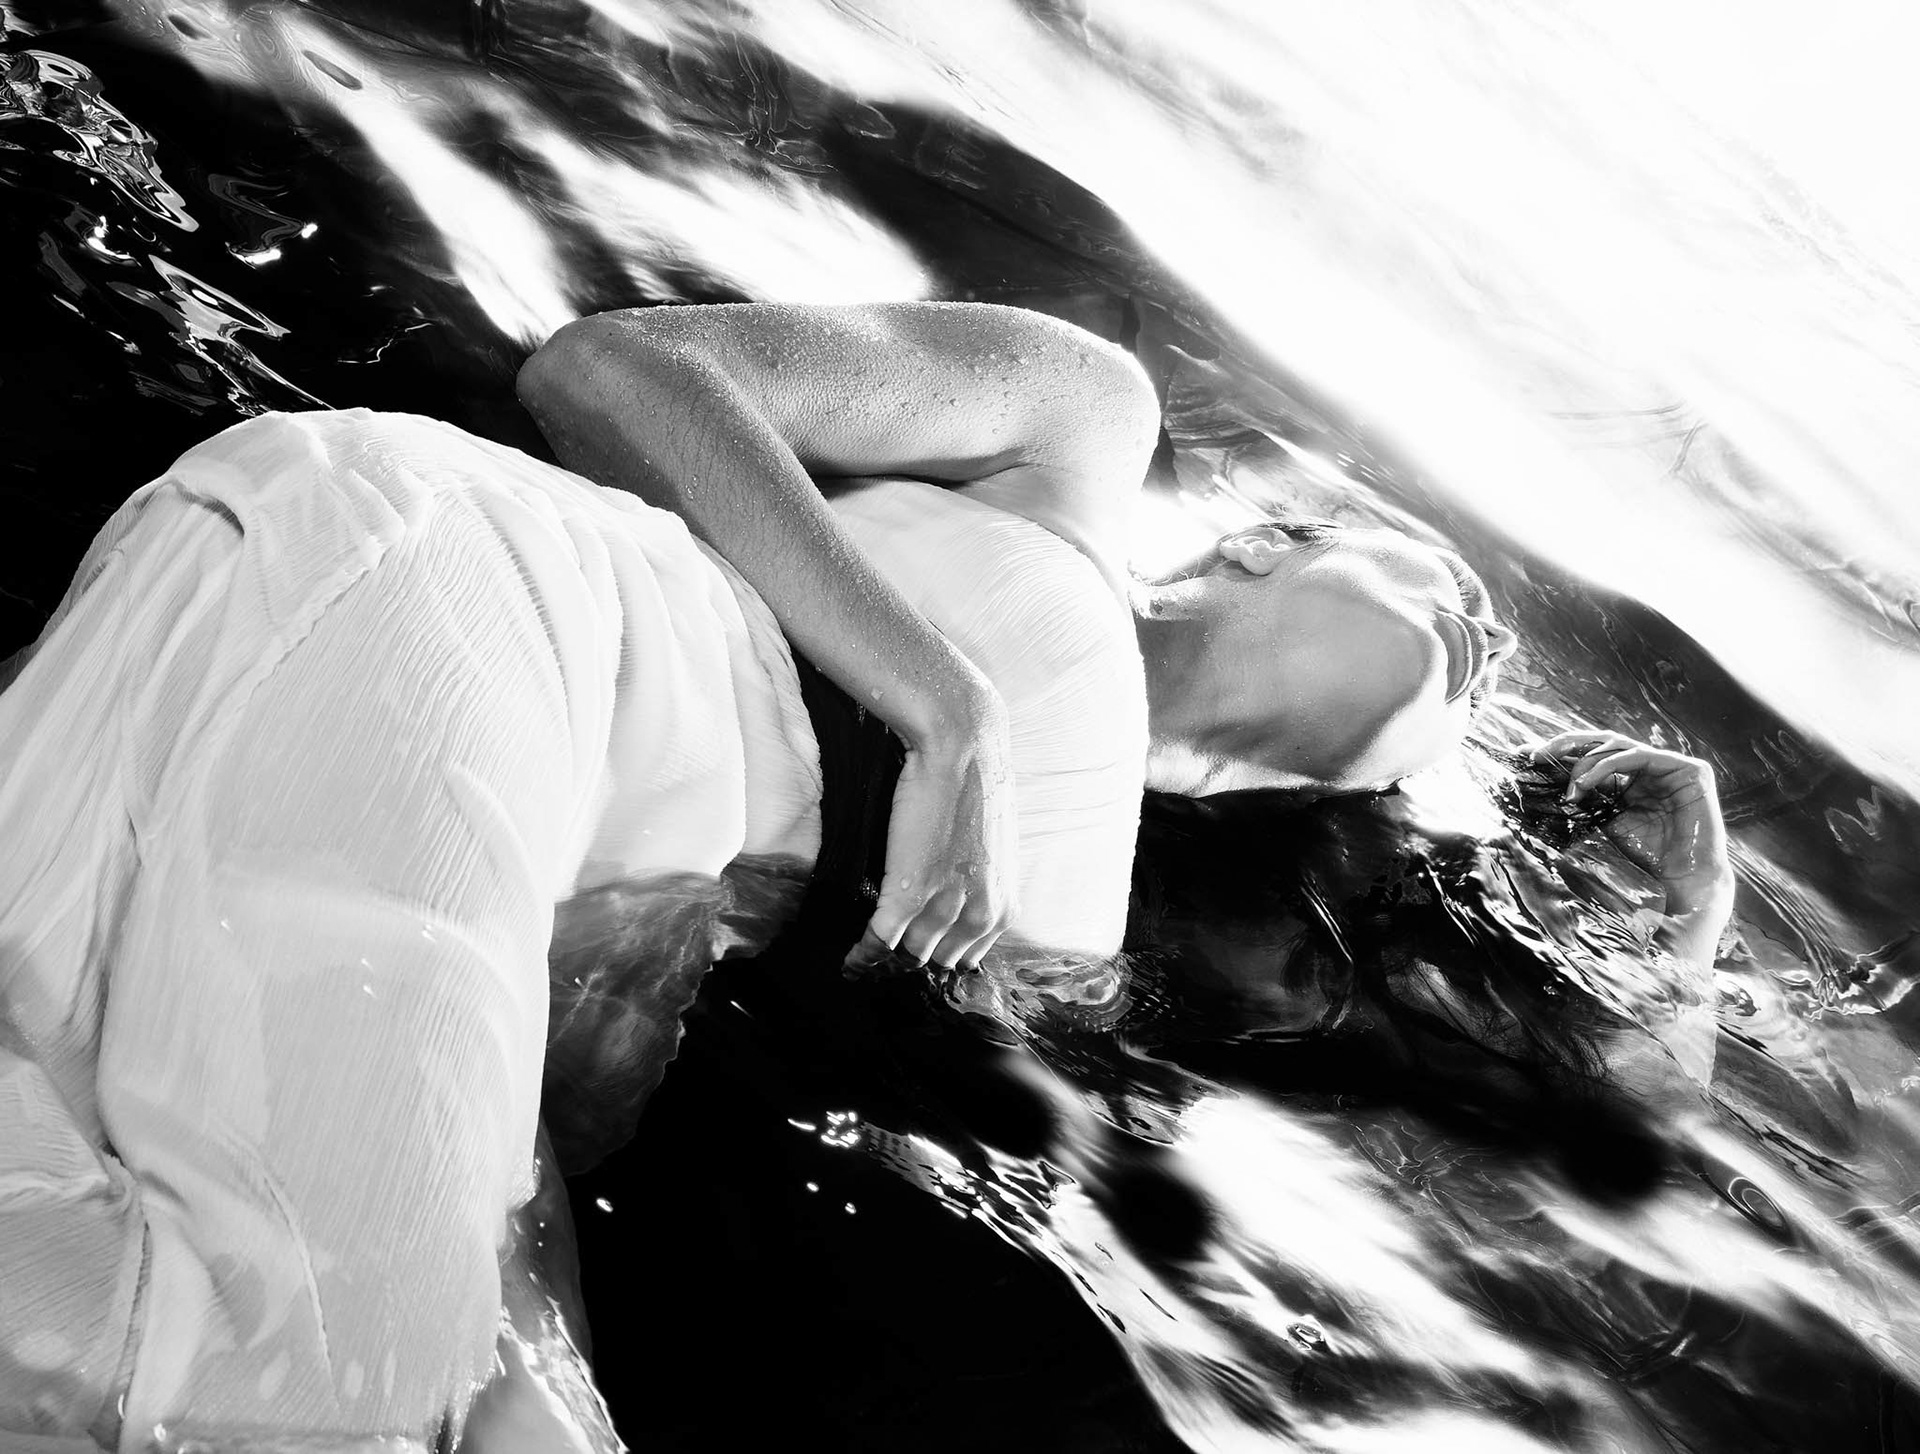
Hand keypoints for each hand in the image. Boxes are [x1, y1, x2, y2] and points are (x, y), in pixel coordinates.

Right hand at [848, 701, 1019, 972]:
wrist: (961, 746)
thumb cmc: (975, 789)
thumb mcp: (991, 853)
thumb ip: (980, 888)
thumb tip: (957, 909)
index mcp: (1004, 908)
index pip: (967, 959)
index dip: (941, 958)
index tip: (920, 955)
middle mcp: (981, 914)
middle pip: (938, 961)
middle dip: (914, 958)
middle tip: (888, 952)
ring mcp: (945, 905)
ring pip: (909, 953)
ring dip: (887, 957)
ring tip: (868, 954)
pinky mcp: (909, 892)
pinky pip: (880, 940)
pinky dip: (862, 956)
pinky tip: (852, 963)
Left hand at [1529, 730, 1732, 909]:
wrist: (1681, 881)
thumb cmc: (1645, 857)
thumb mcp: (1603, 822)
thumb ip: (1584, 800)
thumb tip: (1541, 788)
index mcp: (1631, 776)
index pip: (1592, 754)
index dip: (1560, 751)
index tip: (1524, 754)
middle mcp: (1650, 766)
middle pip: (1602, 742)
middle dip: (1566, 744)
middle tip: (1535, 754)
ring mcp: (1670, 765)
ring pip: (1617, 746)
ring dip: (1586, 764)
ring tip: (1569, 790)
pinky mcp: (1690, 769)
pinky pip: (1639, 756)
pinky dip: (1607, 766)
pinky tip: (1586, 784)